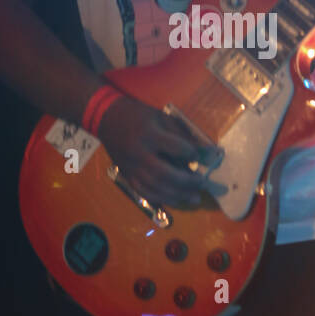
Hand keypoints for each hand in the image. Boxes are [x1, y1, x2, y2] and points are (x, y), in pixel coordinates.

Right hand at [97, 93, 219, 209]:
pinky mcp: (127, 176)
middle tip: (202, 183)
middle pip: (164, 174)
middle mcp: (139, 154)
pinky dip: (162, 199)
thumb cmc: (139, 115)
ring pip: (155, 187)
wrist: (107, 119)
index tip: (197, 156)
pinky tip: (175, 200)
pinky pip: (145, 193)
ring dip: (177, 195)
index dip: (189, 153)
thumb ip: (183, 135)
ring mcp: (131, 168)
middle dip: (186, 182)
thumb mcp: (162, 117)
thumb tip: (207, 151)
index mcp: (149, 135)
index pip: (174, 148)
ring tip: (194, 198)